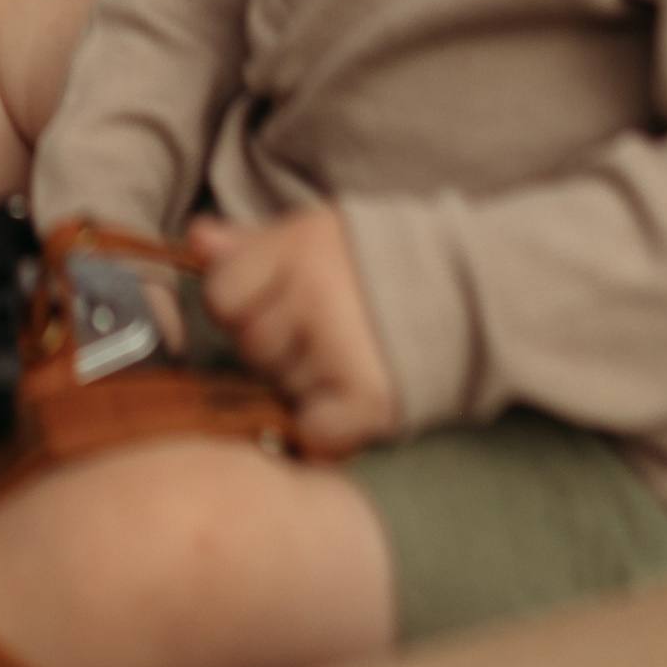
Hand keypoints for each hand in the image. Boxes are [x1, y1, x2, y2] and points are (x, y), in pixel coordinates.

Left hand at [187, 204, 398, 454]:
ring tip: (343, 359)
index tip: (278, 304)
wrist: (472, 290)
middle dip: (273, 347)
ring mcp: (340, 347)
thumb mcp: (316, 235)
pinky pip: (312, 431)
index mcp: (297, 246)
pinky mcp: (368, 397)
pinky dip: (324, 428)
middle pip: (248, 347)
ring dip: (301, 384)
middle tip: (320, 334)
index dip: (242, 307)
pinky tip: (347, 399)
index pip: (221, 295)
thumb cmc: (379, 264)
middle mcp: (314, 294)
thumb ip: (251, 244)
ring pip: (278, 388)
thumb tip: (194, 240)